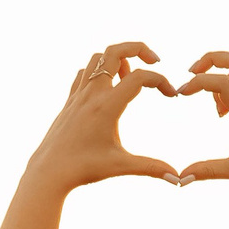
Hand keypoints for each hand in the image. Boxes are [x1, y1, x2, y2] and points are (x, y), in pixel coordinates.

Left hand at [23, 41, 179, 192]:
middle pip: (115, 51)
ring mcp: (79, 94)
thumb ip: (151, 168)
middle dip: (138, 48)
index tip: (171, 95)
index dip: (161, 81)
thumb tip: (179, 179)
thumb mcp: (120, 166)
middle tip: (154, 61)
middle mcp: (92, 94)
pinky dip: (100, 70)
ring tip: (130, 78)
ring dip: (118, 59)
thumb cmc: (83, 169)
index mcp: (107, 106)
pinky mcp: (70, 100)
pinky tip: (109, 88)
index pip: (139, 77)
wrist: (49, 172)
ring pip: (98, 58)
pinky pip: (85, 72)